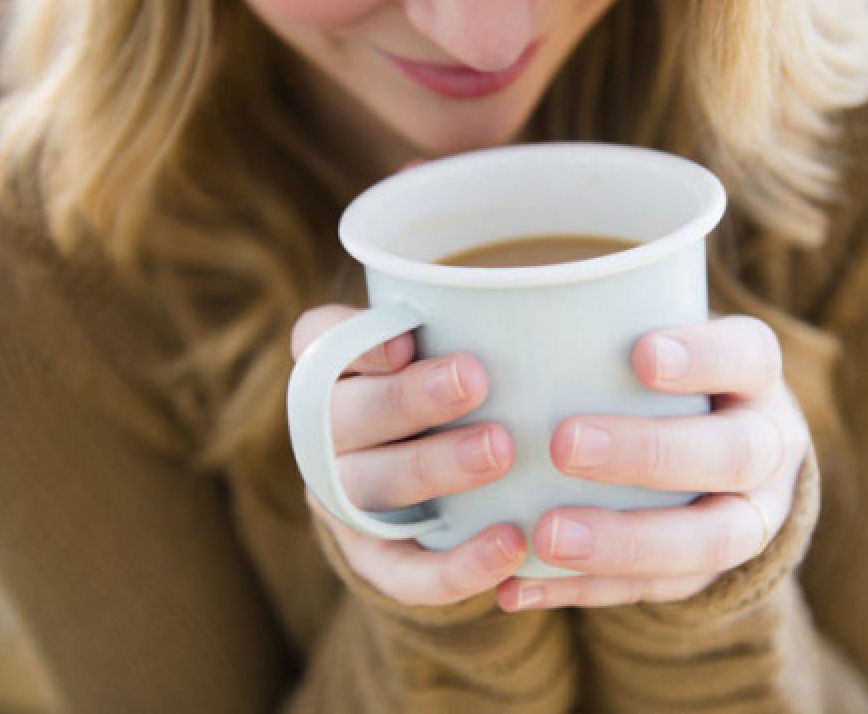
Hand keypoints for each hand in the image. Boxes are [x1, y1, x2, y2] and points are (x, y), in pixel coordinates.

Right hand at [292, 303, 529, 605]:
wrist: (438, 488)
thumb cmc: (456, 391)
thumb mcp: (454, 345)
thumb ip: (474, 322)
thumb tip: (547, 296)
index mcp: (336, 367)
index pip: (320, 339)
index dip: (356, 342)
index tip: (406, 337)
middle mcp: (325, 432)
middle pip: (347, 414)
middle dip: (409, 398)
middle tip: (475, 380)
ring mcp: (343, 498)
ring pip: (370, 486)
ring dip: (433, 467)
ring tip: (500, 450)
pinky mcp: (372, 558)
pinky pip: (402, 572)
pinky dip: (455, 565)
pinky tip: (511, 544)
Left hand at [494, 315, 811, 611]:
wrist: (722, 456)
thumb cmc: (663, 378)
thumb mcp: (661, 335)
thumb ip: (609, 321)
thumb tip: (499, 304)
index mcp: (755, 376)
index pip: (747, 357)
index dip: (703, 357)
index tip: (640, 354)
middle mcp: (768, 448)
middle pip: (730, 454)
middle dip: (649, 452)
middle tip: (565, 444)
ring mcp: (749, 518)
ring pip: (706, 541)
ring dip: (623, 541)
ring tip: (546, 535)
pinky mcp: (710, 574)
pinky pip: (655, 592)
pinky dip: (584, 591)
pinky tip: (520, 585)